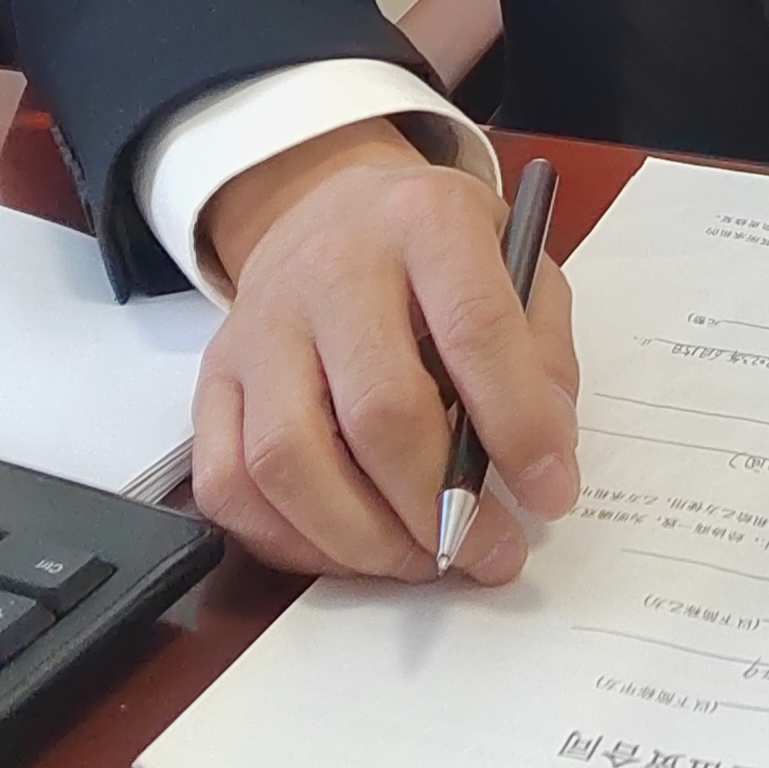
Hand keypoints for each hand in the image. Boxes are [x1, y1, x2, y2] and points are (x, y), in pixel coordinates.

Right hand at [192, 121, 579, 583]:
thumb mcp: (515, 260)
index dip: (519, 424)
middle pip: (378, 408)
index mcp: (426, 219)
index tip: (552, 493)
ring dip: (364, 538)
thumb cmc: (435, 251)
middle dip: (440, 504)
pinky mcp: (215, 376)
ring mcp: (261, 324)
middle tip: (488, 549)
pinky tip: (348, 549)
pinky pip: (226, 484)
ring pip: (289, 458)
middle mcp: (333, 266)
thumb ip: (541, 352)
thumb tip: (542, 460)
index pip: (475, 328)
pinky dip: (286, 541)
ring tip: (421, 560)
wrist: (329, 207)